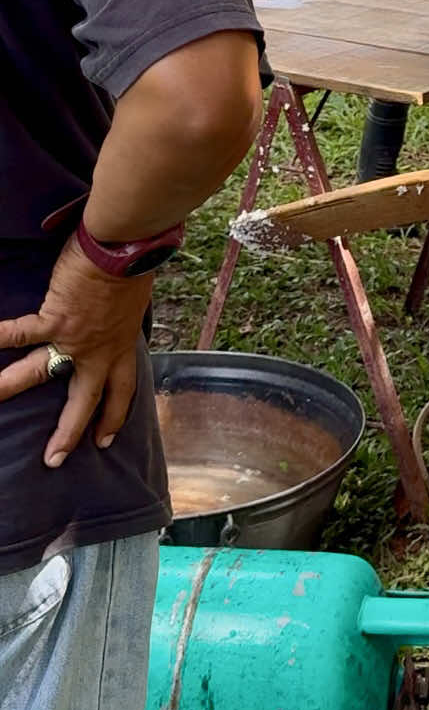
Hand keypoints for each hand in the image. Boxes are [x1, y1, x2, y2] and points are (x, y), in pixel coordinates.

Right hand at [0, 233, 153, 466]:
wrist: (126, 250)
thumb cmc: (133, 266)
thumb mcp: (134, 302)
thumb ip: (119, 318)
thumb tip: (111, 314)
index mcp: (121, 348)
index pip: (121, 391)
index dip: (114, 416)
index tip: (105, 439)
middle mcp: (99, 351)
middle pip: (84, 401)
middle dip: (70, 432)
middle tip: (54, 459)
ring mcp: (74, 339)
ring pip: (39, 373)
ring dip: (11, 387)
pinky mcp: (54, 320)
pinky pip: (19, 334)